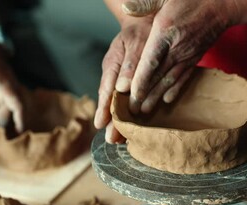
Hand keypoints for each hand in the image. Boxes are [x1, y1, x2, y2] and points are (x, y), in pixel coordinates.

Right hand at [94, 17, 152, 143]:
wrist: (145, 23)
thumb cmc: (141, 32)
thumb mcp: (136, 44)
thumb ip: (129, 66)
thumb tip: (121, 89)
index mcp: (112, 64)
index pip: (106, 89)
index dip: (104, 108)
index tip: (101, 124)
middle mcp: (114, 73)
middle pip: (110, 100)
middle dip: (110, 120)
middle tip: (110, 140)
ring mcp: (120, 77)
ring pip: (118, 102)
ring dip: (118, 119)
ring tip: (118, 139)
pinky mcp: (129, 80)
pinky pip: (126, 98)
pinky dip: (127, 111)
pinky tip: (130, 124)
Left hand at [123, 0, 234, 113]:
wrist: (220, 4)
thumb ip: (144, 3)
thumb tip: (126, 8)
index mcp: (165, 31)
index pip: (150, 60)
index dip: (140, 79)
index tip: (131, 94)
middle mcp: (176, 48)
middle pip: (158, 76)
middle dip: (144, 95)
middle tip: (132, 111)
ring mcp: (187, 55)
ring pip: (169, 81)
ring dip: (156, 97)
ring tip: (145, 111)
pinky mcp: (194, 58)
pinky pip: (183, 78)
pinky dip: (174, 90)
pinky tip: (166, 100)